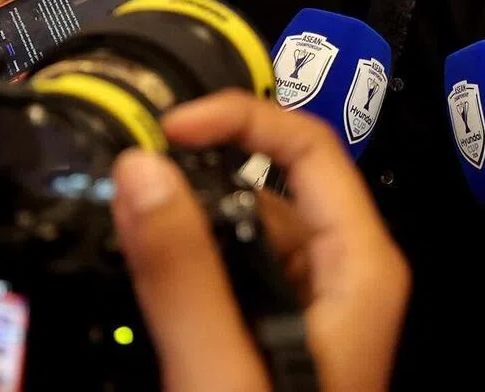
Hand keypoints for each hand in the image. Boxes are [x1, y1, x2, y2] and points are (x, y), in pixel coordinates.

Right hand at [111, 90, 408, 391]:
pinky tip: (146, 273)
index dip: (241, 119)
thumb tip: (140, 165)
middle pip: (274, 186)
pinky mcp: (277, 339)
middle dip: (203, 173)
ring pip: (247, 232)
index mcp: (361, 263)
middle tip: (128, 179)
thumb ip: (184, 273)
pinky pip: (233, 277)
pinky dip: (190, 266)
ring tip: (123, 220)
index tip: (166, 127)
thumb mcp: (224, 369)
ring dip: (190, 221)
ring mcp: (312, 309)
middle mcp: (345, 274)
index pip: (311, 145)